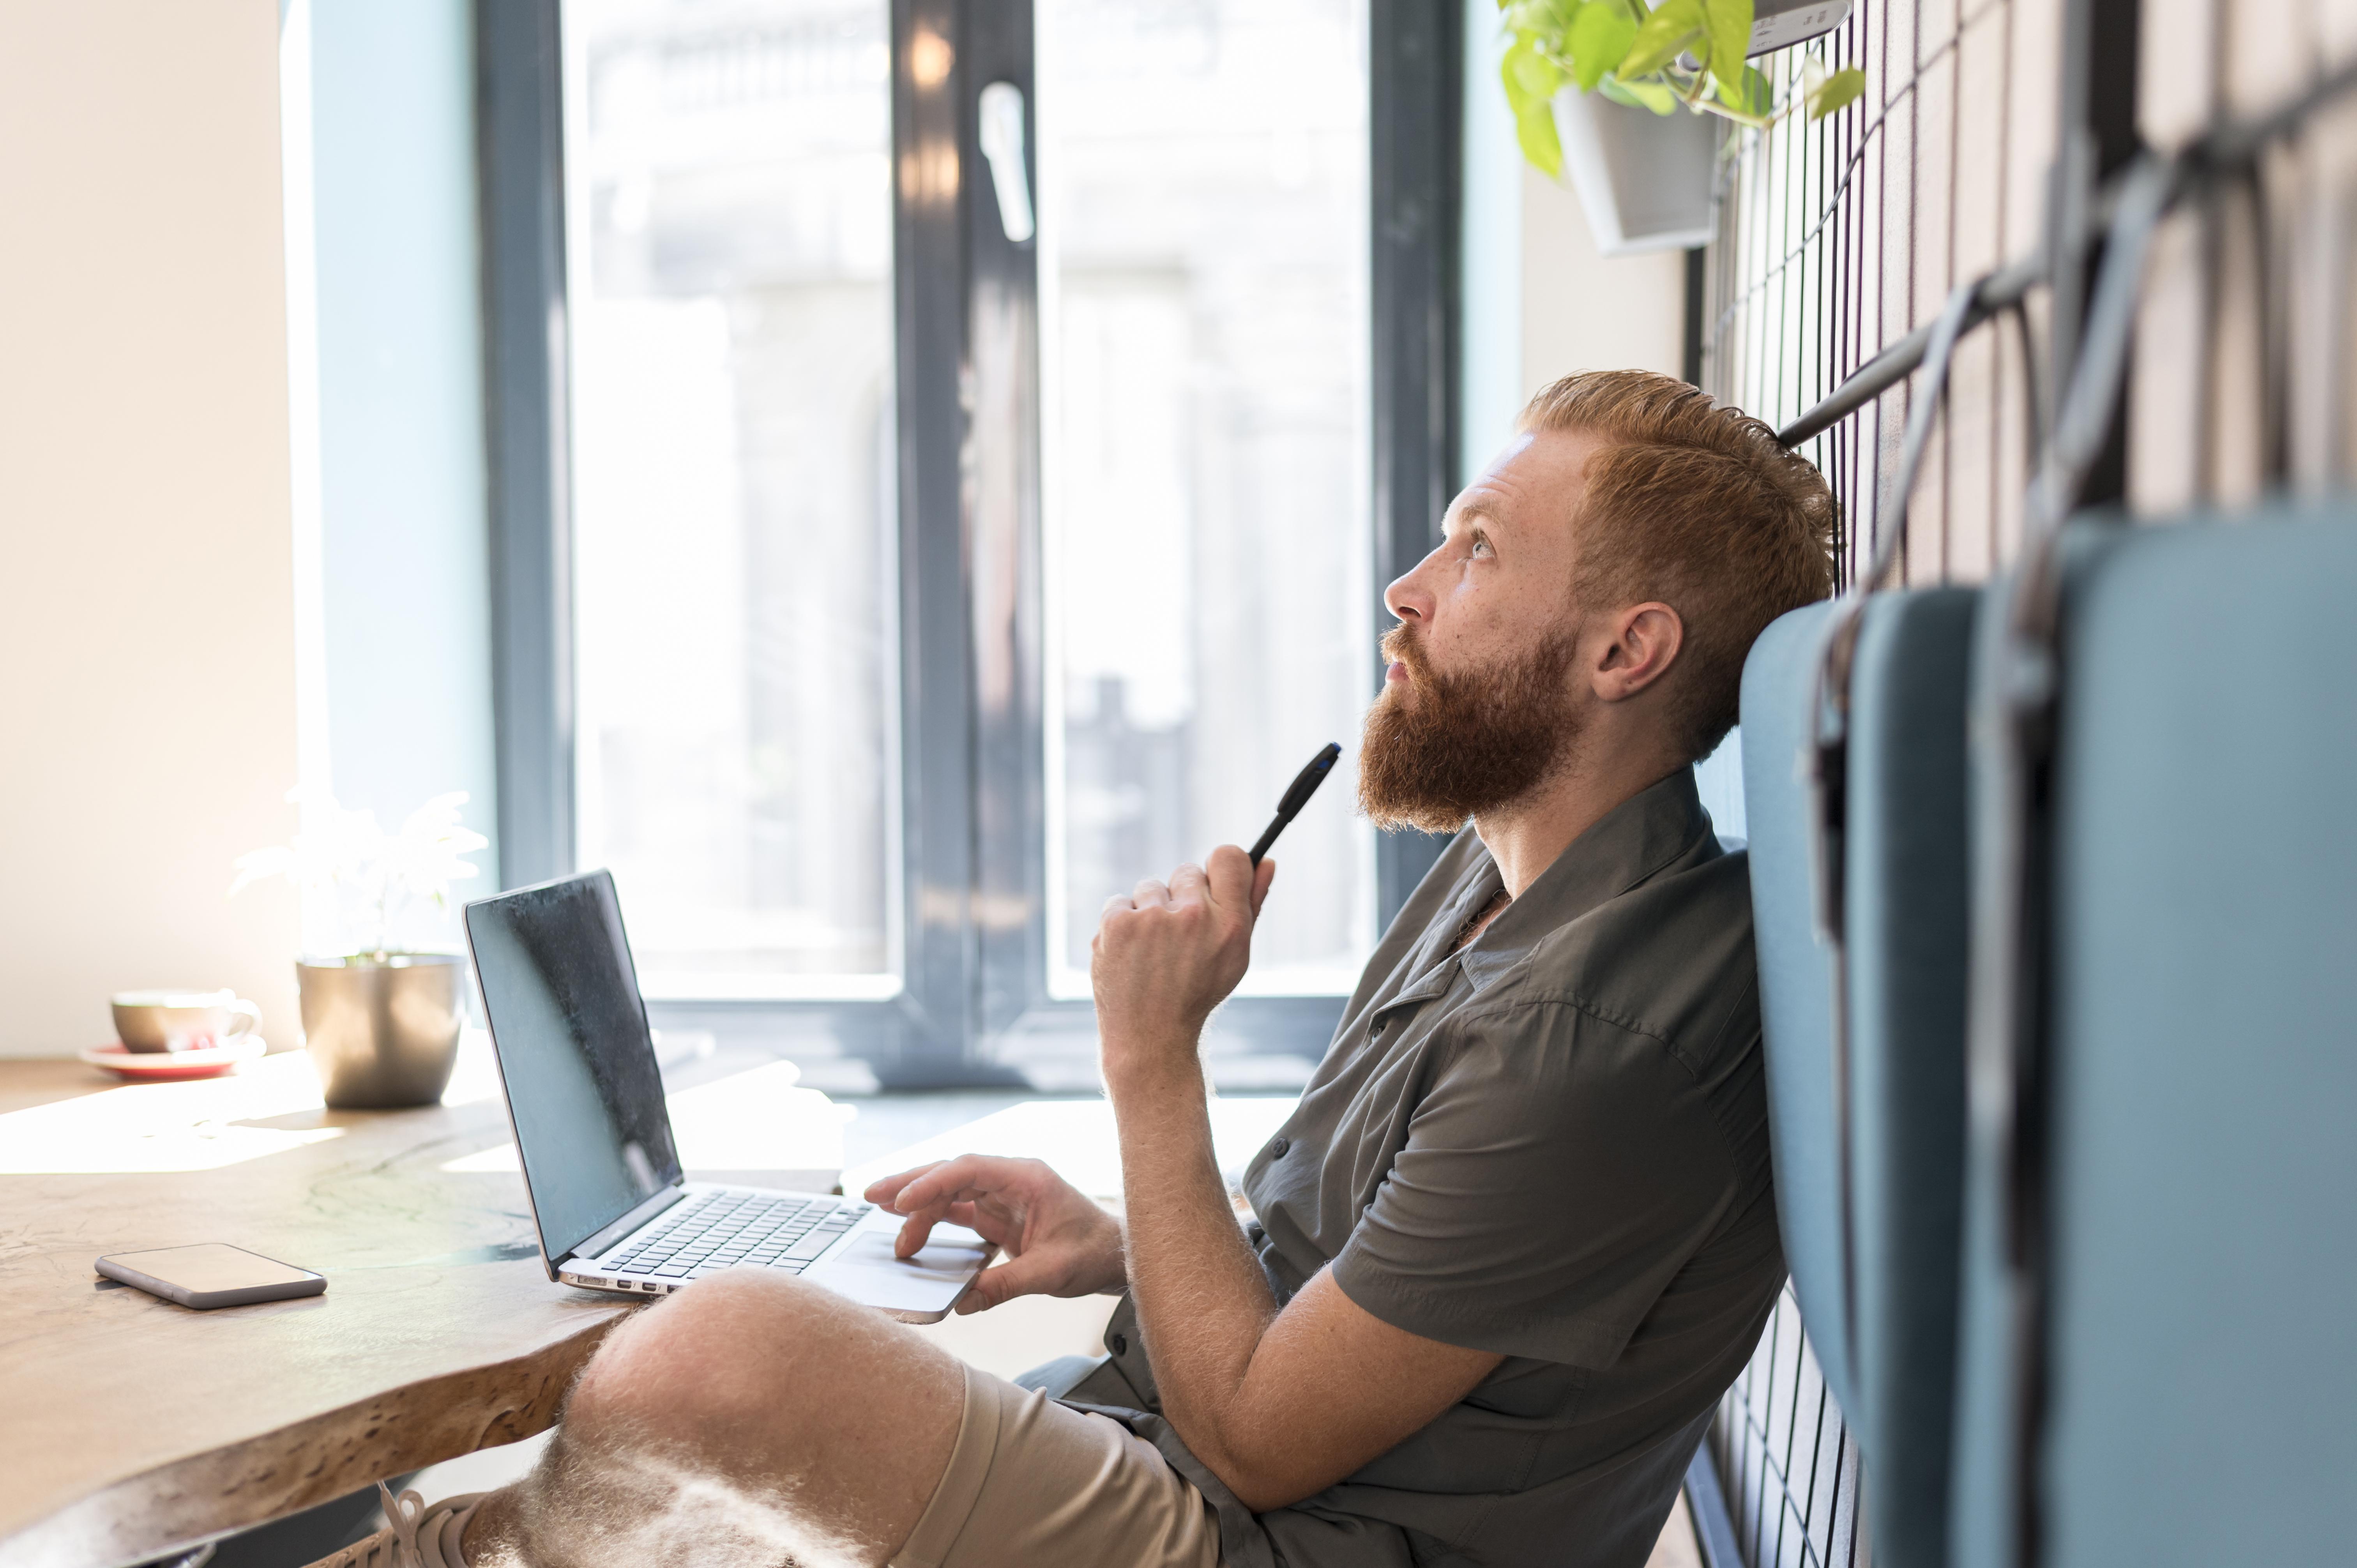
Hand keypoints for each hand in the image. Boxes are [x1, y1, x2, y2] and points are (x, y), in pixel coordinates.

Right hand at [862, 1155, 1126, 1313]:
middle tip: (872, 1196)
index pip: (969, 1170)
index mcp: (1026, 1178)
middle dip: (912, 1183)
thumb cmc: (1093, 1254)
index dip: (932, 1183)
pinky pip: (959, 1212)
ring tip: (882, 1215)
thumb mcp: (1052, 1272)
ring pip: (951, 1191)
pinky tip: (909, 1229)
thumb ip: (1006, 1284)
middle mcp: (1010, 1181)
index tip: (901, 1201)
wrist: (1116, 1256)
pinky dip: (933, 1218)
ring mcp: (1003, 1197)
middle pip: (952, 1173)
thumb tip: (962, 1302)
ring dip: (918, 1203)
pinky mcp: (999, 1217)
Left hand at [1092, 845, 1275, 1087]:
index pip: (1229, 857)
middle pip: (1188, 871)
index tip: (1213, 881)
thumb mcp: (1235, 956)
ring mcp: (1151, 918)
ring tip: (1153, 952)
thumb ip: (1252, 904)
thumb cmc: (1196, 994)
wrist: (1149, 1037)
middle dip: (1182, 897)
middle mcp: (1193, 916)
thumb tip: (1267, 861)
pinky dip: (1123, 924)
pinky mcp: (1116, 923)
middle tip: (1179, 939)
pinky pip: (1120, 901)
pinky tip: (1131, 954)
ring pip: (1151, 887)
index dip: (1222, 865)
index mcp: (1230, 924)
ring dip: (1150, 911)